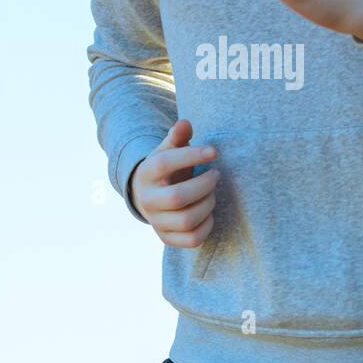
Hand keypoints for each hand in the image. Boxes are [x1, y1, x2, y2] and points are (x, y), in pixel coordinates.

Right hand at [128, 119, 219, 247]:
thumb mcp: (169, 150)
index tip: (214, 151)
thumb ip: (177, 136)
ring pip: (188, 219)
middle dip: (205, 185)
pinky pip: (193, 239)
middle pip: (178, 196)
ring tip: (212, 193)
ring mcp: (156, 221)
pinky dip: (207, 226)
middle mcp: (147, 199)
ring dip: (208, 204)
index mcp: (146, 173)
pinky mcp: (167, 238)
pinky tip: (209, 213)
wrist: (149, 197)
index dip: (191, 156)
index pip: (165, 163)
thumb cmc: (167, 169)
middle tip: (216, 175)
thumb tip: (185, 124)